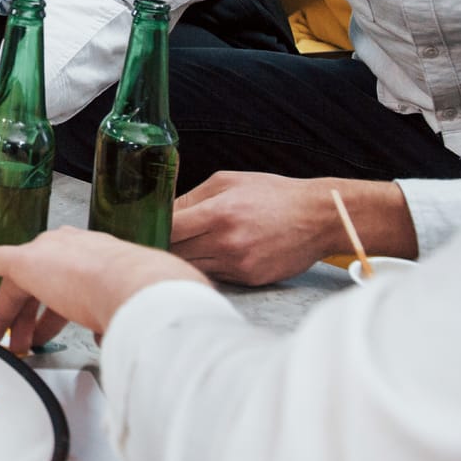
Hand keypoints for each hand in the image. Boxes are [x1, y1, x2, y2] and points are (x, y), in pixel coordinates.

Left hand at [0, 227, 211, 352]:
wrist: (133, 284)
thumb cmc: (138, 298)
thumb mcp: (127, 309)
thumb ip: (113, 323)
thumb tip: (112, 342)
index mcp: (96, 257)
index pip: (66, 281)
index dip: (53, 307)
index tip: (47, 324)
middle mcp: (69, 248)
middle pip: (39, 283)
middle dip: (29, 317)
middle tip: (19, 341)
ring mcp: (46, 253)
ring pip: (18, 283)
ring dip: (12, 316)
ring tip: (4, 342)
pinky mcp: (23, 260)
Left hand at [173, 173, 415, 285]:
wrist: (318, 217)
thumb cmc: (272, 194)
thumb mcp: (228, 181)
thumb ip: (191, 196)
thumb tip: (162, 210)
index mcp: (218, 213)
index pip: (169, 229)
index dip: (151, 228)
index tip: (142, 225)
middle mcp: (226, 242)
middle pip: (176, 252)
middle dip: (164, 245)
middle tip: (154, 237)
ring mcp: (238, 264)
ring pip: (193, 267)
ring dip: (184, 258)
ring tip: (181, 246)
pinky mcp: (249, 279)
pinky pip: (215, 275)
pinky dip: (207, 266)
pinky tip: (210, 254)